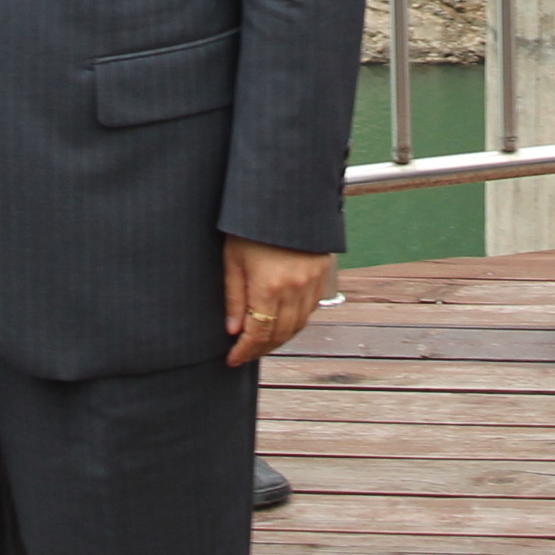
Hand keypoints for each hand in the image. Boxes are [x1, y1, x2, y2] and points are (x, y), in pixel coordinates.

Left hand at [224, 236, 328, 366]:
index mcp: (270, 286)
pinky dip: (295, 323)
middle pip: (279, 334)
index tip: (232, 359)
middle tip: (244, 354)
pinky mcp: (322, 274)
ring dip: (279, 339)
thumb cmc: (252, 224)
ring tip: (261, 343)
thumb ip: (234, 297)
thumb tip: (233, 330)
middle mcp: (295, 289)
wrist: (285, 195)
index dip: (244, 351)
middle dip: (261, 349)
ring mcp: (312, 282)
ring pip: (297, 325)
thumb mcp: (233, 259)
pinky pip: (310, 310)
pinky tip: (282, 323)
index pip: (258, 333)